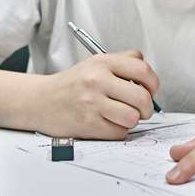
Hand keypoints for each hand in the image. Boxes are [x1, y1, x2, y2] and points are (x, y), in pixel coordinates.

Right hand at [34, 50, 158, 139]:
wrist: (40, 100)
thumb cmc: (73, 83)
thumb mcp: (96, 63)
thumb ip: (124, 62)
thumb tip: (149, 77)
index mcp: (103, 62)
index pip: (142, 70)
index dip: (153, 83)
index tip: (151, 89)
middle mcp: (97, 80)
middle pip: (142, 97)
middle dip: (147, 107)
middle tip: (142, 109)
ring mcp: (91, 103)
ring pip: (132, 117)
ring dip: (132, 120)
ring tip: (123, 116)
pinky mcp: (87, 124)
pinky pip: (119, 132)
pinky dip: (118, 131)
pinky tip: (108, 123)